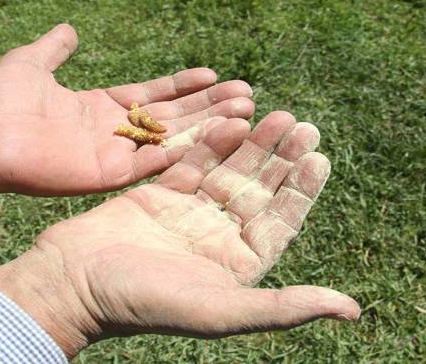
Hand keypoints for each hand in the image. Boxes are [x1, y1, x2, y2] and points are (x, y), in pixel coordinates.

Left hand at [0, 24, 254, 197]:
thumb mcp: (32, 62)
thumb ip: (56, 48)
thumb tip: (71, 28)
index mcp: (101, 106)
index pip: (153, 95)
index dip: (183, 85)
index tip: (214, 73)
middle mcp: (113, 131)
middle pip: (172, 117)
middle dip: (208, 106)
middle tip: (245, 95)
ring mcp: (112, 155)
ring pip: (170, 140)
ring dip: (206, 129)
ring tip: (242, 115)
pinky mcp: (106, 176)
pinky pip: (150, 166)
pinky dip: (180, 155)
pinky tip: (212, 142)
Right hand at [0, 112, 359, 358]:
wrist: (73, 282)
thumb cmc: (145, 302)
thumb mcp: (222, 310)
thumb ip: (285, 307)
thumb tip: (351, 310)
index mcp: (236, 265)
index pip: (280, 222)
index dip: (301, 191)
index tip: (319, 158)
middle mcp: (216, 237)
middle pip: (258, 191)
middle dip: (281, 158)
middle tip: (302, 124)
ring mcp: (187, 213)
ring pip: (228, 171)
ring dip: (252, 143)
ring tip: (275, 114)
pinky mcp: (159, 193)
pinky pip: (192, 162)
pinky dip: (211, 143)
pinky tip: (230, 120)